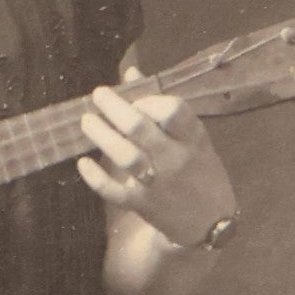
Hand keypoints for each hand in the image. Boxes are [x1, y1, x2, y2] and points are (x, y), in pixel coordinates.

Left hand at [76, 72, 236, 246]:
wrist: (212, 222)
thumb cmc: (199, 169)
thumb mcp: (192, 137)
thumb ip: (162, 105)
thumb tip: (130, 72)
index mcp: (192, 138)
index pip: (173, 109)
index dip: (149, 99)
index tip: (135, 98)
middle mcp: (176, 159)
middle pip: (139, 128)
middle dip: (114, 108)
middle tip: (98, 96)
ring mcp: (159, 183)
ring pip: (125, 156)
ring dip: (102, 136)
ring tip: (87, 121)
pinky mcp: (143, 205)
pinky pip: (115, 192)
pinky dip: (96, 178)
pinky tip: (83, 162)